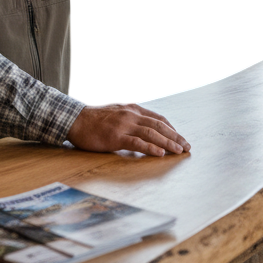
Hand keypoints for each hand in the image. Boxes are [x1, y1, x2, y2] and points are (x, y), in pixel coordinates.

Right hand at [67, 103, 191, 156]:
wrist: (75, 119)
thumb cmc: (94, 118)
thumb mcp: (117, 111)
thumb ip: (130, 116)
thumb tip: (143, 124)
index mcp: (133, 109)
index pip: (158, 118)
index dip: (172, 128)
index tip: (180, 138)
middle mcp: (131, 115)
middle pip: (159, 125)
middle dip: (175, 136)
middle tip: (187, 147)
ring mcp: (124, 125)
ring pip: (152, 133)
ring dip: (168, 143)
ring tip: (179, 151)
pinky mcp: (116, 137)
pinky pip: (137, 143)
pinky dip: (151, 148)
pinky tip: (160, 153)